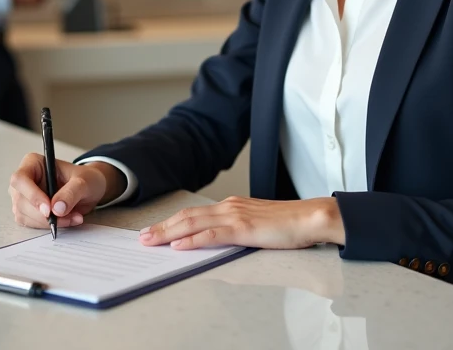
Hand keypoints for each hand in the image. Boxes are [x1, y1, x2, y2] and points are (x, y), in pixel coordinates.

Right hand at [9, 154, 117, 228]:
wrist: (90, 189)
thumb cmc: (85, 178)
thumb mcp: (84, 182)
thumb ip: (71, 193)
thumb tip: (56, 208)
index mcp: (33, 163)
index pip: (20, 179)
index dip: (32, 195)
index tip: (49, 210)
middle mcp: (25, 180)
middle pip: (21, 201)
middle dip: (43, 214)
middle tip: (67, 216)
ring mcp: (24, 197)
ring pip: (25, 215)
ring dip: (48, 222)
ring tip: (73, 217)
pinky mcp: (27, 212)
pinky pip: (31, 223)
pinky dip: (48, 226)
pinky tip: (66, 220)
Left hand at [140, 196, 344, 250]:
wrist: (310, 217)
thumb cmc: (288, 224)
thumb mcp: (256, 225)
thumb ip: (236, 230)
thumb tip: (218, 241)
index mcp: (231, 206)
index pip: (194, 214)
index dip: (171, 222)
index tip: (154, 231)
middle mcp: (229, 207)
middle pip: (187, 217)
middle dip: (161, 228)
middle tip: (142, 238)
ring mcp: (236, 216)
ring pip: (194, 224)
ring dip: (168, 233)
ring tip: (151, 242)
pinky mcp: (244, 229)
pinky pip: (213, 235)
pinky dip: (193, 240)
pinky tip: (179, 246)